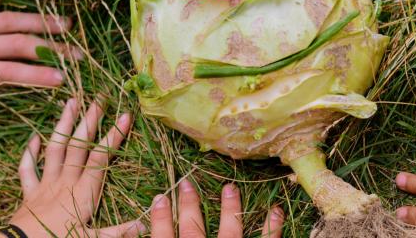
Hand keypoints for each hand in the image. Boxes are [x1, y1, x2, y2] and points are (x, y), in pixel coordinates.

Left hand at [8, 99, 145, 236]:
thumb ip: (119, 232)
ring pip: (55, 149)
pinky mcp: (29, 193)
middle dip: (90, 120)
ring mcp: (45, 185)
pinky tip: (33, 137)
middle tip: (98, 98)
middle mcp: (65, 182)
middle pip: (79, 145)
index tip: (125, 115)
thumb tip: (146, 225)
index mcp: (83, 192)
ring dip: (63, 125)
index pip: (101, 158)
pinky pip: (28, 169)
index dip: (114, 136)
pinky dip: (30, 152)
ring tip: (70, 103)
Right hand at [150, 179, 284, 236]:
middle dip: (189, 205)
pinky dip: (272, 228)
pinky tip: (274, 212)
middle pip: (193, 231)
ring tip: (230, 188)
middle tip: (187, 183)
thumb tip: (141, 230)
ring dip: (230, 210)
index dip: (160, 219)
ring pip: (230, 234)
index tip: (159, 197)